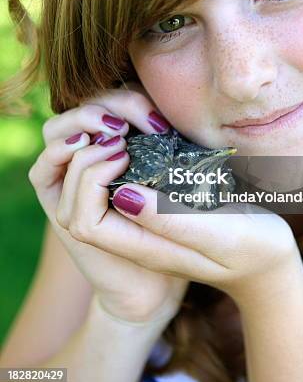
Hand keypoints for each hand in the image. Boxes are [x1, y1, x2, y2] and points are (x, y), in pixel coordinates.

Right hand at [28, 81, 189, 323]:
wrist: (156, 284)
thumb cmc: (172, 227)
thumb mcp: (178, 177)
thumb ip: (170, 145)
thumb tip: (174, 109)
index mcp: (111, 142)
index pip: (103, 98)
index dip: (127, 97)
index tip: (160, 119)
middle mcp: (84, 157)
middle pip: (78, 107)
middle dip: (106, 106)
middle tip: (137, 122)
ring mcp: (67, 182)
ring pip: (55, 132)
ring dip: (83, 124)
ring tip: (118, 135)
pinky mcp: (60, 210)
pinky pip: (44, 174)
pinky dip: (65, 158)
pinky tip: (104, 156)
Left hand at [53, 123, 298, 304]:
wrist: (273, 262)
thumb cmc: (253, 248)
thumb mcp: (220, 234)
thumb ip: (172, 220)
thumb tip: (123, 196)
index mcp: (146, 248)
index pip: (85, 222)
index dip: (90, 182)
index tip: (121, 153)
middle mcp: (140, 238)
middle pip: (84, 207)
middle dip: (90, 166)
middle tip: (120, 135)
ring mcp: (150, 225)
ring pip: (103, 194)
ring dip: (104, 161)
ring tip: (130, 133)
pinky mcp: (162, 210)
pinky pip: (127, 185)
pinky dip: (126, 161)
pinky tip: (148, 141)